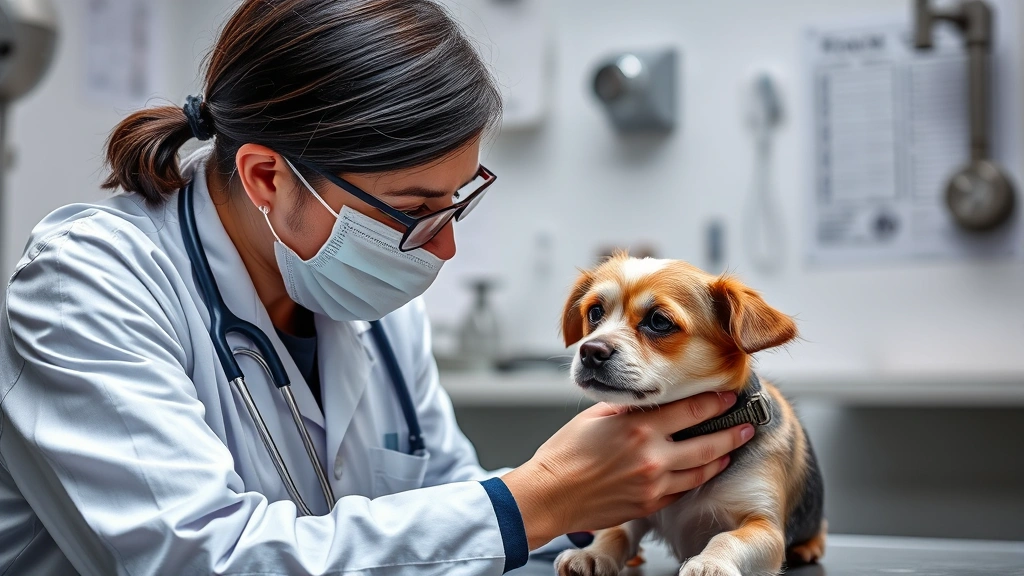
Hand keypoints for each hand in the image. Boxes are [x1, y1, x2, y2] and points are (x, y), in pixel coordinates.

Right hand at [502, 392, 754, 548]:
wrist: (549, 495)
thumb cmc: (564, 454)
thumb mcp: (595, 417)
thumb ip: (626, 409)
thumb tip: (646, 401)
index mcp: (639, 428)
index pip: (691, 410)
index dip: (715, 401)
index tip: (729, 395)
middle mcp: (652, 456)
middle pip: (707, 444)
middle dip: (732, 433)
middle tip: (748, 426)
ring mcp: (653, 484)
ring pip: (700, 472)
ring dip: (720, 459)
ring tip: (731, 451)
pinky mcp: (648, 505)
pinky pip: (681, 491)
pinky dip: (694, 481)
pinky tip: (700, 474)